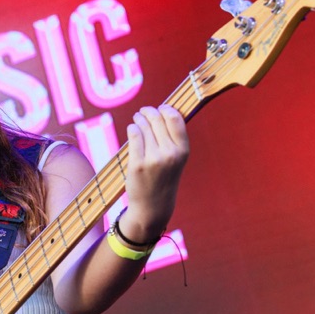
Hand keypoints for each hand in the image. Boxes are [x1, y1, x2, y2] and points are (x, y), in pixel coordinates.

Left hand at [121, 104, 188, 242]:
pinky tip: (132, 128)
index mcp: (183, 150)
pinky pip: (133, 136)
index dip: (165, 109)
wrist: (153, 205)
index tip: (160, 108)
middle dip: (149, 112)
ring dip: (139, 119)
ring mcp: (153, 159)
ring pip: (143, 127)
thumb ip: (172, 138)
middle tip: (143, 111)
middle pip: (157, 119)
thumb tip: (162, 111)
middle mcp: (170, 153)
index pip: (175, 118)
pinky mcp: (137, 164)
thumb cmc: (164, 178)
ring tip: (137, 118)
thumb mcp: (176, 159)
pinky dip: (132, 129)